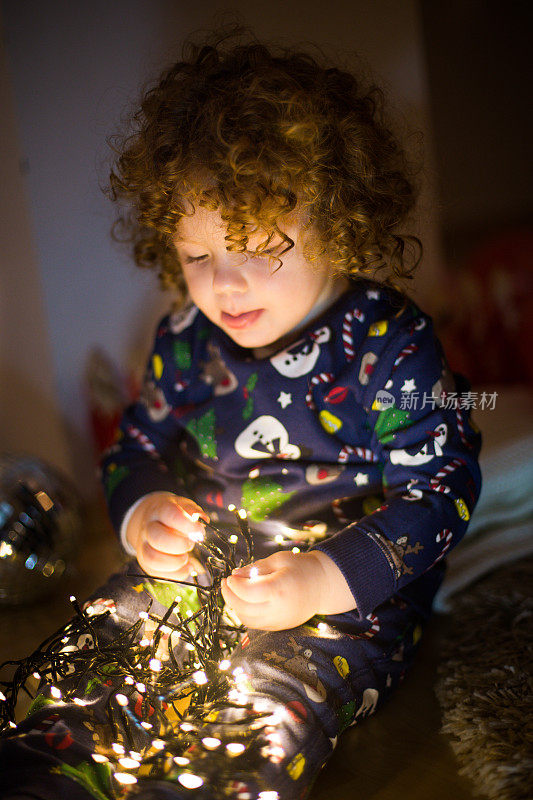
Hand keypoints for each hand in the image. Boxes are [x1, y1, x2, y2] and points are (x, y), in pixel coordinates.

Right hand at [125, 492, 207, 579]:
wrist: (152, 521)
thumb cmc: (173, 515)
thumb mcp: (184, 506)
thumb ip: (193, 511)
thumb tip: (202, 519)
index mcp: (159, 511)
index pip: (169, 515)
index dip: (186, 524)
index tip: (199, 531)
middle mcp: (148, 528)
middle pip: (157, 538)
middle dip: (180, 545)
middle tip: (191, 544)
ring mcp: (144, 547)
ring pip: (152, 558)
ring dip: (175, 562)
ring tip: (187, 557)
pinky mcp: (147, 563)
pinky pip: (156, 574)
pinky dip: (176, 574)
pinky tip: (187, 567)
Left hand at [221, 550, 354, 630]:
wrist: (324, 586)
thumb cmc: (302, 568)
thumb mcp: (279, 560)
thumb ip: (255, 568)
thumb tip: (234, 575)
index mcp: (280, 589)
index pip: (248, 593)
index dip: (234, 585)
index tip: (230, 577)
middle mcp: (279, 610)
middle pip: (244, 609)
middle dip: (229, 597)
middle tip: (225, 584)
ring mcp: (280, 621)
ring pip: (247, 620)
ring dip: (235, 607)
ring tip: (233, 592)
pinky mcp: (280, 627)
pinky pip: (256, 624)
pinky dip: (245, 614)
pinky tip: (244, 601)